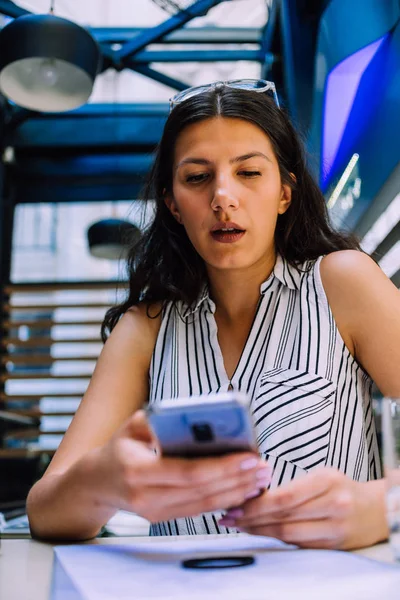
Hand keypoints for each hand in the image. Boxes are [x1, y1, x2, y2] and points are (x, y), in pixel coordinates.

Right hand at [96, 410, 270, 522]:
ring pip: (204, 505)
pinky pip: (199, 511)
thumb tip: (198, 416)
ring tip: (261, 478)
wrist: (96, 483)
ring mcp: (154, 512)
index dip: (221, 467)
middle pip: (201, 491)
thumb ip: (160, 419)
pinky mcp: (162, 518)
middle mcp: (146, 497)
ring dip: (236, 492)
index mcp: (138, 470)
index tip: (249, 456)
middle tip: (264, 467)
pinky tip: (243, 489)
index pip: (188, 472)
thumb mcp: (132, 426)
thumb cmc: (119, 447)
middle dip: (238, 480)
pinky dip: (224, 500)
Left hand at [218, 467, 387, 549]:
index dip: (257, 504)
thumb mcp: (322, 476)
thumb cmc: (342, 488)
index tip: (236, 504)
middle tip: (230, 517)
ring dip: (259, 530)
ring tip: (240, 526)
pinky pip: (297, 543)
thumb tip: (254, 491)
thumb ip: (293, 485)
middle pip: (283, 517)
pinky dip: (275, 538)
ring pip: (287, 534)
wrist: (375, 510)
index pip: (285, 496)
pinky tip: (260, 532)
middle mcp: (333, 505)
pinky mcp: (332, 546)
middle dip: (251, 518)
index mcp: (327, 481)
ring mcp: (334, 528)